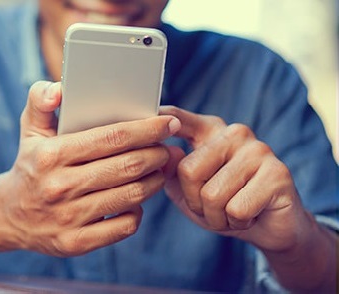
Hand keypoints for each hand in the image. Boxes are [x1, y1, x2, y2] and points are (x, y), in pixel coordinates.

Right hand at [0, 81, 180, 256]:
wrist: (8, 215)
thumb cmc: (30, 165)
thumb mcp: (30, 129)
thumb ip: (41, 100)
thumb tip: (59, 88)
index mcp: (51, 155)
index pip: (111, 138)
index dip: (146, 129)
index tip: (167, 123)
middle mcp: (59, 186)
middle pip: (127, 166)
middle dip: (156, 154)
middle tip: (167, 148)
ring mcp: (68, 217)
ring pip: (131, 196)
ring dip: (154, 181)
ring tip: (159, 170)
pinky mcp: (75, 242)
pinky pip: (124, 226)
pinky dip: (138, 211)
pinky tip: (136, 199)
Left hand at [160, 106, 313, 252]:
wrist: (270, 228)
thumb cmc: (225, 206)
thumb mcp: (189, 193)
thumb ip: (172, 174)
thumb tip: (165, 155)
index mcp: (210, 132)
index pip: (179, 119)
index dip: (162, 118)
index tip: (151, 112)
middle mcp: (234, 133)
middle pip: (189, 170)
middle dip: (195, 203)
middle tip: (213, 209)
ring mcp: (258, 150)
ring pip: (212, 194)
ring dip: (217, 217)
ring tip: (232, 213)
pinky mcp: (277, 173)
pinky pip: (237, 209)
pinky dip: (237, 223)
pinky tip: (251, 216)